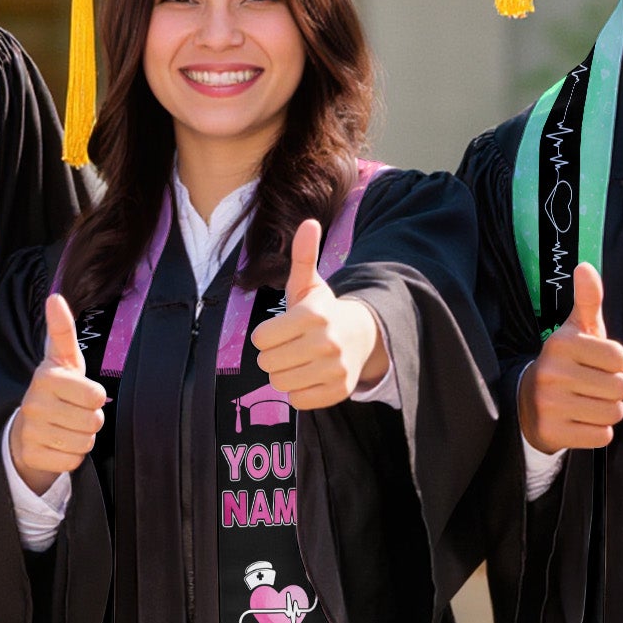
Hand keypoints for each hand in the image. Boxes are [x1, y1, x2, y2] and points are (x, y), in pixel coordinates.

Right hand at [9, 293, 107, 493]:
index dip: (95, 397)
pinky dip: (72, 456)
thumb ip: (62, 330)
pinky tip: (59, 444)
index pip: (96, 396)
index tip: (81, 392)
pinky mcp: (32, 455)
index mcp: (46, 377)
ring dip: (82, 438)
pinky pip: (72, 461)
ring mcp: (31, 431)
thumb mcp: (62, 359)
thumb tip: (55, 297)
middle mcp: (34, 404)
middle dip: (91, 419)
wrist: (26, 429)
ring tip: (67, 427)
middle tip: (74, 412)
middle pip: (93, 422)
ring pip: (84, 443)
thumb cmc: (55, 389)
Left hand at [250, 218, 386, 410]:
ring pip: (280, 384)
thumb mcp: (309, 284)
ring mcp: (335, 369)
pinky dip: (298, 391)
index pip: (261, 339)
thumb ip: (303, 256)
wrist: (362, 336)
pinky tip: (309, 375)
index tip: (280, 331)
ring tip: (298, 361)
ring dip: (284, 374)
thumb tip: (309, 222)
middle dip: (272, 356)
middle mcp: (327, 343)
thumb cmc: (323, 311)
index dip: (265, 336)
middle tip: (289, 347)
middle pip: (267, 363)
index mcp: (314, 315)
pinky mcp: (339, 391)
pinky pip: (297, 400)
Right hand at [518, 263, 622, 450]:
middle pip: (621, 388)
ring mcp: (550, 404)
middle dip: (613, 390)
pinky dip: (596, 432)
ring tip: (586, 403)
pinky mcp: (552, 432)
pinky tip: (579, 421)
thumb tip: (585, 266)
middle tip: (591, 387)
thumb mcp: (575, 330)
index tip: (596, 364)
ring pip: (613, 413)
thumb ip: (587, 300)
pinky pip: (602, 436)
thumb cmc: (565, 363)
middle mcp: (552, 372)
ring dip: (606, 411)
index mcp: (561, 343)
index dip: (616, 364)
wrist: (527, 403)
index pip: (621, 359)